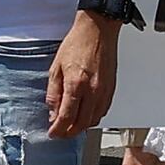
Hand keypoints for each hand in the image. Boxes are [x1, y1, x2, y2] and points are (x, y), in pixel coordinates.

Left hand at [44, 9, 117, 139]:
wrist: (98, 30)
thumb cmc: (78, 43)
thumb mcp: (56, 67)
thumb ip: (53, 93)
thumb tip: (53, 112)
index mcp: (75, 84)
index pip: (66, 117)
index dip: (58, 130)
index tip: (52, 133)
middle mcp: (92, 90)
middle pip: (82, 123)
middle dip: (69, 132)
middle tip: (60, 133)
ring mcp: (104, 91)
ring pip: (94, 120)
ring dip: (82, 126)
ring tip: (71, 125)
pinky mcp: (111, 89)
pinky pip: (103, 111)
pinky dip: (93, 117)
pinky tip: (85, 114)